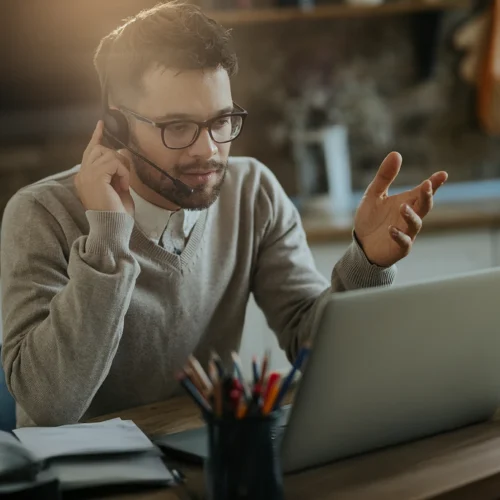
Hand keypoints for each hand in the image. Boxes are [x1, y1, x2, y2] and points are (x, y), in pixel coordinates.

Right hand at [75, 121, 134, 215]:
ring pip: (108, 153)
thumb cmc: (117, 213)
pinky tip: (123, 186)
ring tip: (123, 184)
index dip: (96, 137)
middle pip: (100, 149)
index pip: (89, 152)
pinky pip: (113, 162)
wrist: (113, 227)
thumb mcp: (118, 188)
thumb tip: (122, 154)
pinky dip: (123, 172)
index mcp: (85, 178)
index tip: (100, 124)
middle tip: (124, 177)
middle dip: (117, 159)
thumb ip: (117, 172)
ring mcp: (86, 175)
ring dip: (121, 167)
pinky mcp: (94, 176)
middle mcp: (82, 175)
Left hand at [354, 152, 447, 267]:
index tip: (442, 174)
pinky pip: (403, 242)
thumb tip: (396, 153)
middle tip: (427, 185)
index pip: (423, 191)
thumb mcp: (374, 195)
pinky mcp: (399, 248)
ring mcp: (407, 233)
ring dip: (411, 215)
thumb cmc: (371, 219)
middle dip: (427, 196)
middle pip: (424, 206)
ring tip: (402, 206)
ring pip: (416, 224)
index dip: (434, 183)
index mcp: (407, 202)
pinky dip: (399, 235)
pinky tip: (391, 229)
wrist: (361, 245)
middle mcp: (410, 217)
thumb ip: (384, 177)